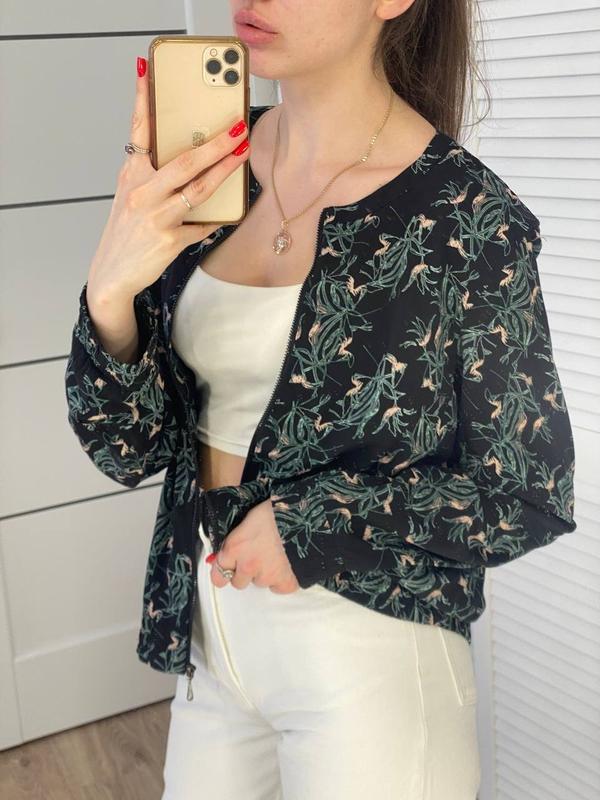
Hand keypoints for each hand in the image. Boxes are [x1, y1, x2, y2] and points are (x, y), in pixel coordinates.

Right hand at [87, 54, 250, 303]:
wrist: (112, 274)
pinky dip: (215, 219)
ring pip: (198, 189)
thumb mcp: (131, 197)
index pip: (137, 130)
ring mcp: (156, 216)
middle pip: (185, 161)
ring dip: (225, 171)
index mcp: (131, 175)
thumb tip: (189, 160)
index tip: (145, 68)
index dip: (142, 98)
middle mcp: (142, 192)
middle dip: (215, 143)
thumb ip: (152, 176)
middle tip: (238, 127)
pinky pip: (202, 225)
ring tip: (242, 154)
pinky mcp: (169, 240)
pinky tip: (228, 213)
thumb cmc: (126, 232)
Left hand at [208, 500, 299, 593]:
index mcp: (234, 548)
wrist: (304, 517)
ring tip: (275, 555)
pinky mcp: (285, 582)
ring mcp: (267, 576)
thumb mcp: (247, 519)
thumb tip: (220, 556)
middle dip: (245, 573)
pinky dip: (282, 580)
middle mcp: (247, 566)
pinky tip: (286, 565)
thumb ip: (233, 540)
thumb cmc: (275, 512)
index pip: (218, 576)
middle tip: (256, 556)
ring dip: (264, 573)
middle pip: (238, 583)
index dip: (224, 571)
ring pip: (260, 583)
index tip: (229, 568)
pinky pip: (279, 588)